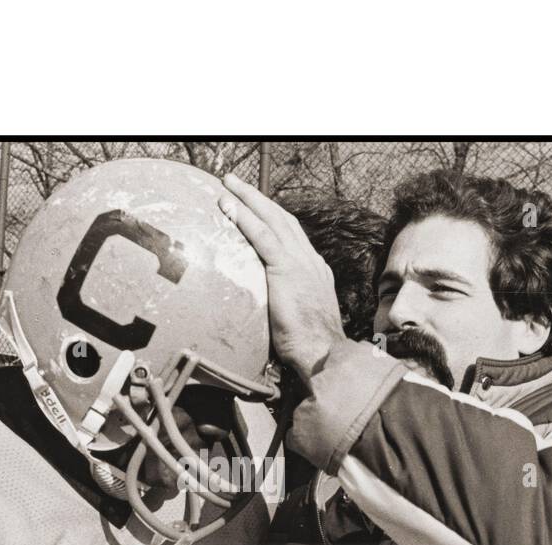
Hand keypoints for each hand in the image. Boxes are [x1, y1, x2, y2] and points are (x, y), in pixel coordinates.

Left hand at [219, 172, 348, 387]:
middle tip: (235, 183)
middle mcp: (310, 261)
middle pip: (282, 219)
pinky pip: (263, 237)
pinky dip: (245, 219)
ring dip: (248, 199)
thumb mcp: (300, 320)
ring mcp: (301, 263)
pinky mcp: (287, 270)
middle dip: (258, 199)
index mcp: (315, 271)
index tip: (257, 207)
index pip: (292, 236)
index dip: (273, 219)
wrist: (324, 354)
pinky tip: (229, 207)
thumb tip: (270, 313)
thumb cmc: (310, 347)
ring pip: (272, 220)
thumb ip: (287, 307)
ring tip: (228, 185)